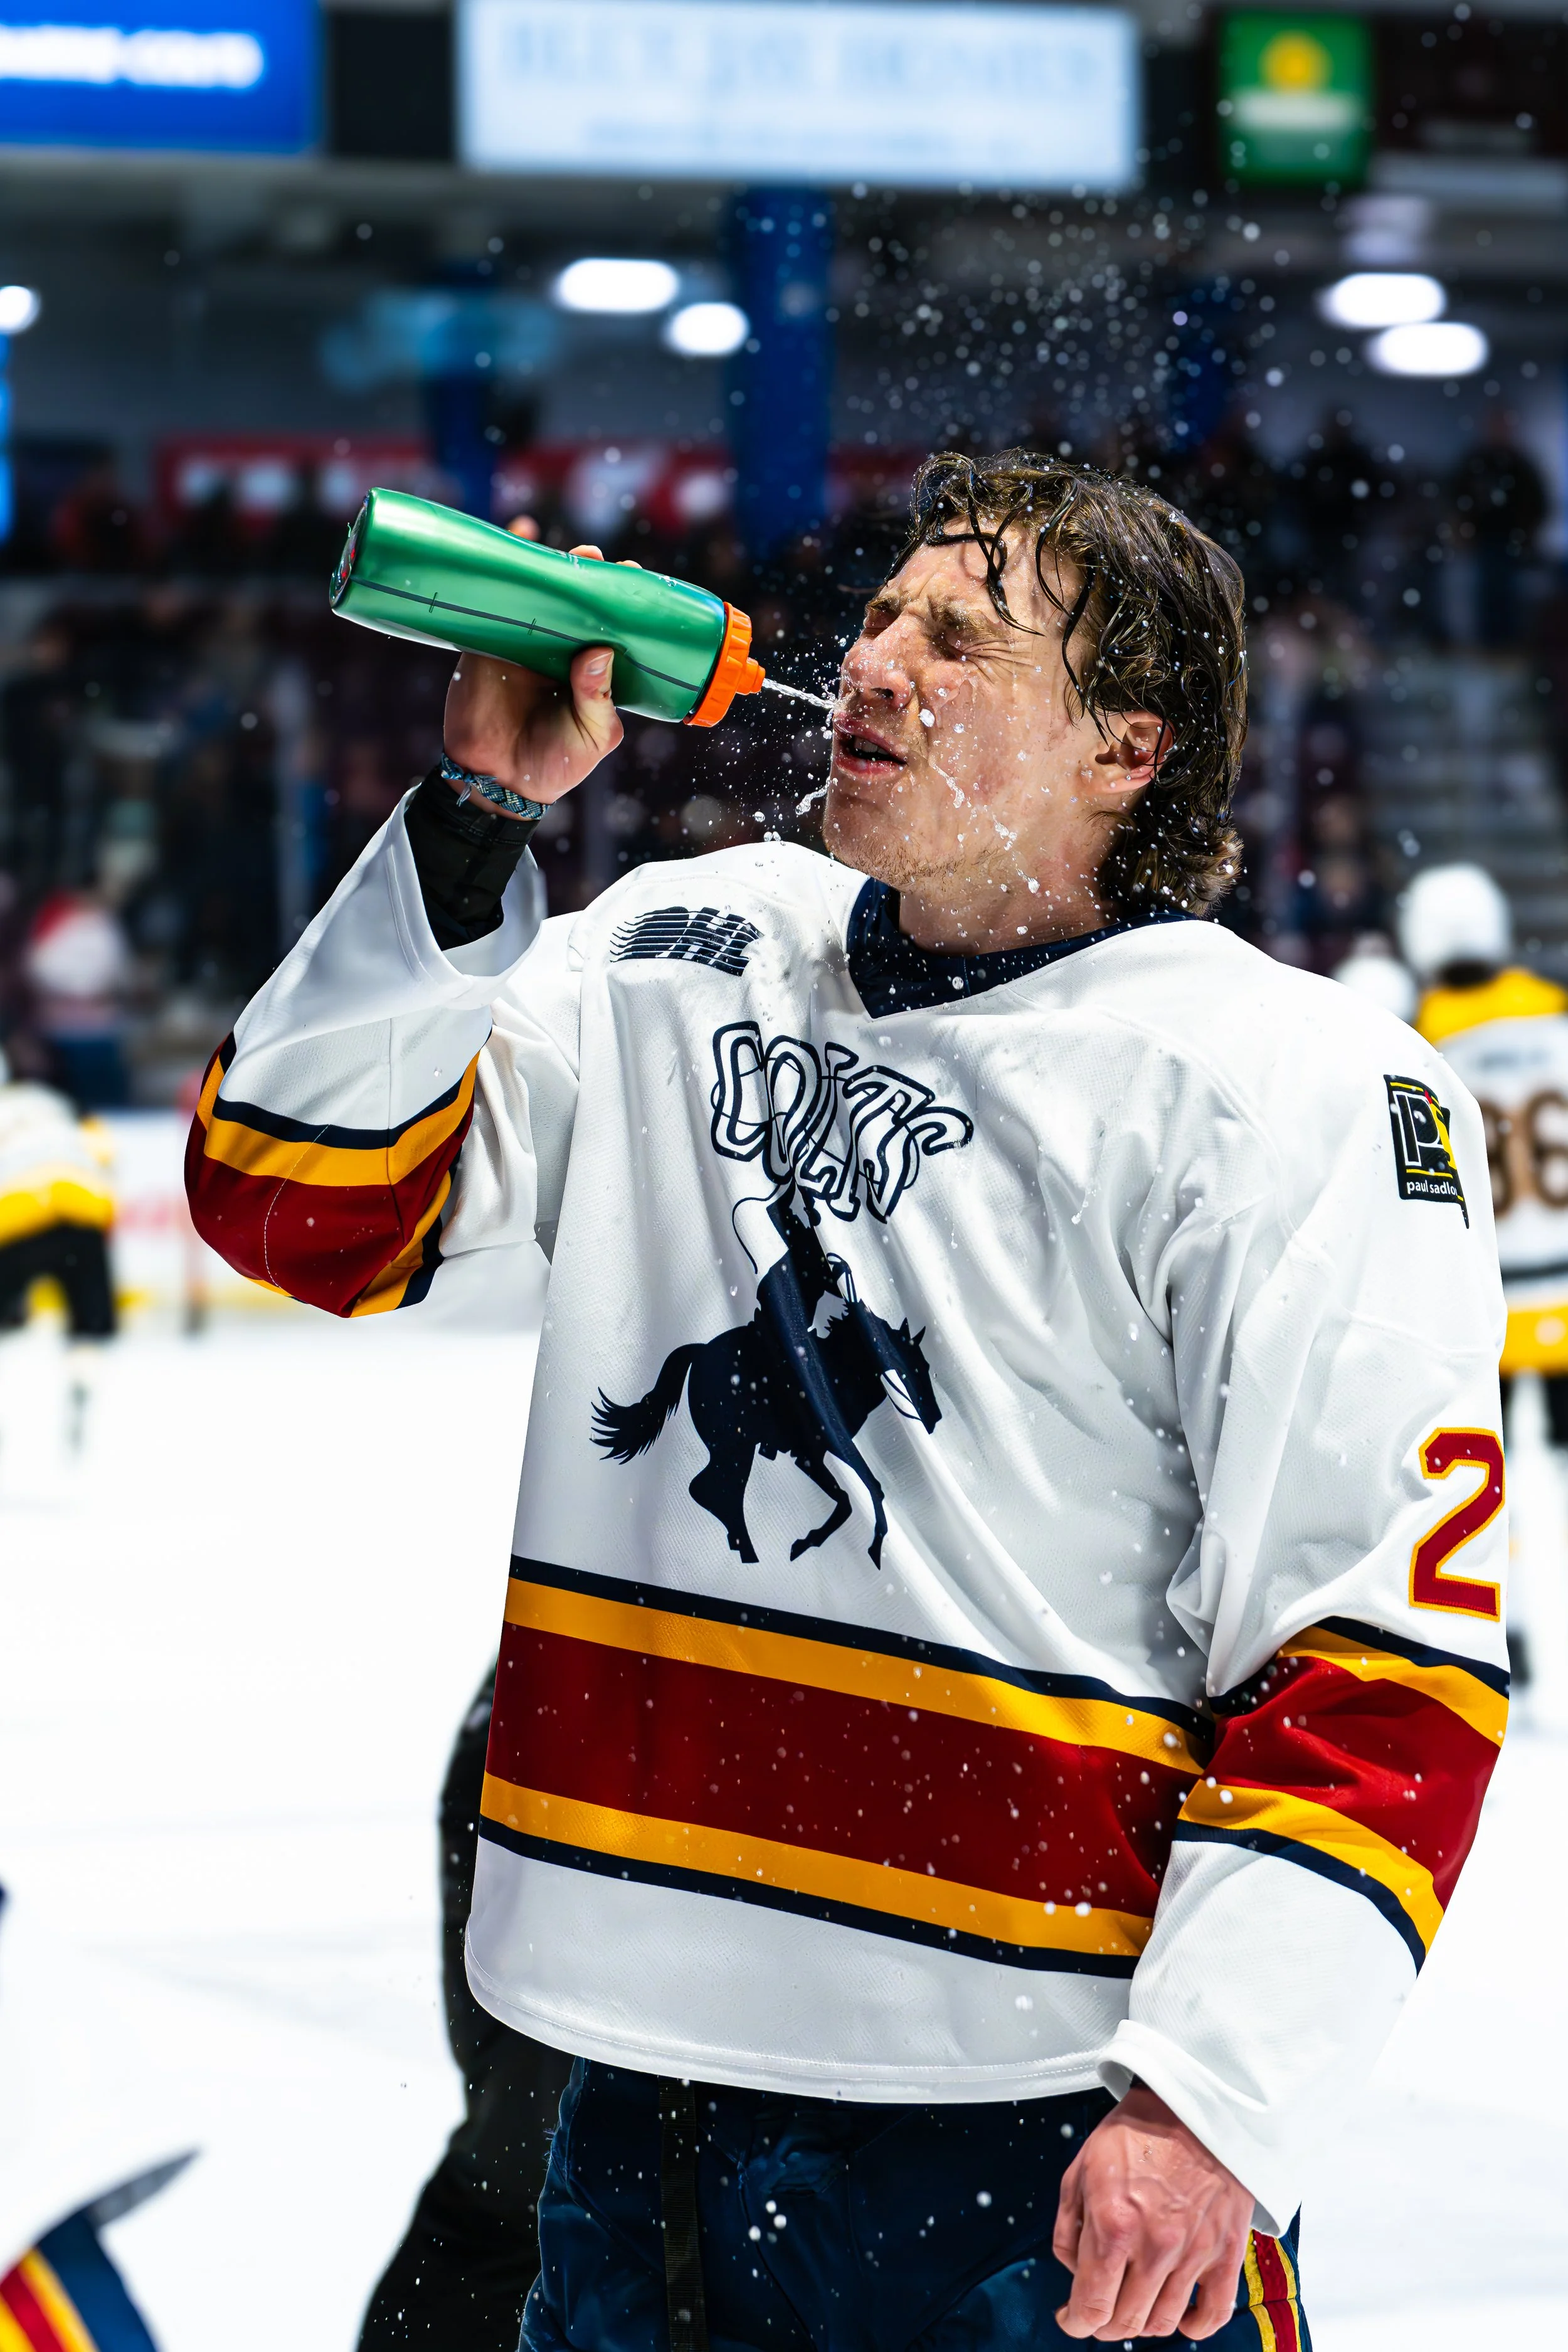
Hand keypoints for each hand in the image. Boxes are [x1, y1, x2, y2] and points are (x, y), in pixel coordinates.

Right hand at [441, 543, 623, 812]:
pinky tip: (523, 530)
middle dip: (596, 577)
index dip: (626, 605)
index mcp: (595, 672)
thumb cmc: (555, 764)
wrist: (497, 781)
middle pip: (582, 602)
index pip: (614, 629)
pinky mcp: (491, 639)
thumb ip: (598, 699)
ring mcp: (527, 641)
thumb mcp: (591, 736)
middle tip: (606, 561)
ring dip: (561, 566)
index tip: (638, 582)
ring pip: (545, 593)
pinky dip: (510, 564)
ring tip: (582, 552)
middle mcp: (563, 650)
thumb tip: (599, 652)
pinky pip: (499, 597)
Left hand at [1052, 2087, 1252, 2341]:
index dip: (1075, 2322)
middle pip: (1125, 2321)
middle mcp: (1155, 2247)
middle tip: (1099, 2309)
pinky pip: (1214, 2313)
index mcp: (1114, 2225)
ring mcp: (1194, 2253)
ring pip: (1164, 2322)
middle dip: (1104, 2324)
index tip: (1070, 2319)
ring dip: (1142, 2323)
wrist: (1194, 2106)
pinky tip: (1182, 2319)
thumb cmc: (1135, 2133)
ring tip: (1134, 2304)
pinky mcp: (1226, 2252)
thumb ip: (1067, 2228)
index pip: (1091, 2305)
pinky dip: (1196, 2327)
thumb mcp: (1080, 2169)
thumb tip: (1073, 2272)